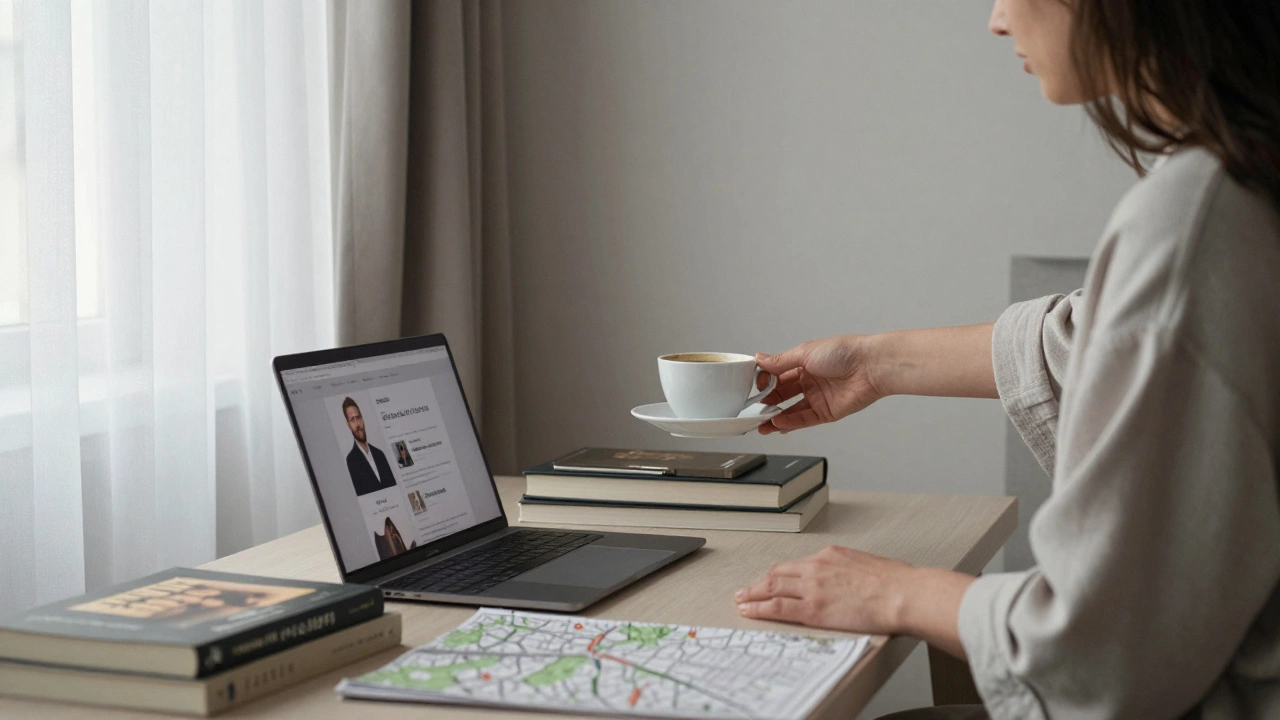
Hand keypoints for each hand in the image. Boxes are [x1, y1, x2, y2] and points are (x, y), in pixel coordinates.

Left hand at [733, 545, 913, 634]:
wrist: (903, 593)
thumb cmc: (895, 583)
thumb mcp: (866, 565)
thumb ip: (847, 571)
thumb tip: (847, 581)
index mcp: (830, 555)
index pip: (794, 565)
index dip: (777, 574)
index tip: (770, 580)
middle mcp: (816, 567)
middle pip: (777, 574)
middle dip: (758, 583)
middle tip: (746, 590)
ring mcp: (812, 587)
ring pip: (771, 588)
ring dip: (752, 594)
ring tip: (741, 601)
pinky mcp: (813, 608)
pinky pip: (777, 607)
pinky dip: (759, 609)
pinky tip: (749, 611)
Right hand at [754, 335, 884, 433]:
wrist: (870, 367)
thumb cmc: (844, 352)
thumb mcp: (805, 353)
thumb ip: (780, 361)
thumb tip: (759, 359)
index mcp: (804, 363)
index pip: (778, 374)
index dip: (765, 380)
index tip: (755, 385)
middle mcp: (810, 380)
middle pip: (783, 393)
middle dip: (767, 400)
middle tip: (753, 408)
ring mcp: (818, 397)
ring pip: (791, 410)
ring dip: (775, 417)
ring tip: (760, 423)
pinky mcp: (827, 412)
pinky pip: (804, 419)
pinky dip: (790, 423)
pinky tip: (777, 423)